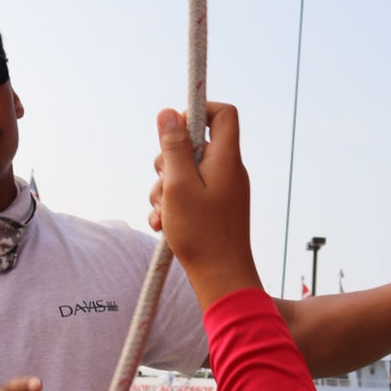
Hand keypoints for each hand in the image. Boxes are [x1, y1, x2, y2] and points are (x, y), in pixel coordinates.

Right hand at [149, 102, 261, 310]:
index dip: (197, 112)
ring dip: (165, 189)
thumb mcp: (178, 185)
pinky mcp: (214, 208)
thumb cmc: (201, 233)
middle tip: (164, 184)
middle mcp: (227, 171)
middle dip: (168, 161)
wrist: (221, 278)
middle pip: (194, 145)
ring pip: (185, 173)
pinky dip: (173, 205)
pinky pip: (188, 195)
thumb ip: (173, 147)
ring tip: (163, 213)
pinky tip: (164, 225)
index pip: (223, 114)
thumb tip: (168, 112)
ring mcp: (221, 190)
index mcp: (226, 159)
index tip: (174, 130)